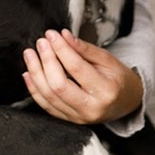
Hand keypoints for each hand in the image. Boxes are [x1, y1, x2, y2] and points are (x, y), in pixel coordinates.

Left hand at [22, 29, 142, 124]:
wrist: (126, 102)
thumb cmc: (118, 79)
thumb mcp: (107, 59)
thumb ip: (84, 48)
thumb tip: (63, 36)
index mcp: (106, 90)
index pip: (77, 68)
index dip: (61, 49)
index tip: (52, 34)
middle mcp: (91, 108)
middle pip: (59, 85)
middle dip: (46, 61)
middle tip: (40, 43)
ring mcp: (79, 117)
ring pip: (49, 97)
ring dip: (35, 73)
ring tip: (30, 54)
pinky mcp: (69, 120)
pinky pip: (46, 106)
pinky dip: (34, 89)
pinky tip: (28, 73)